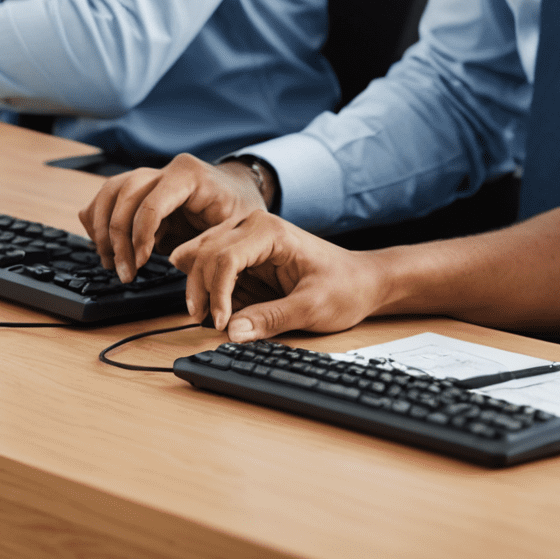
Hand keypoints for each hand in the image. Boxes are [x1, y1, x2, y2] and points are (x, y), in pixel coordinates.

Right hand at [80, 154, 268, 283]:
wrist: (238, 193)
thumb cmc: (239, 210)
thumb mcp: (235, 227)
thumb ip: (208, 242)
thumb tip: (178, 261)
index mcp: (190, 175)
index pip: (151, 201)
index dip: (140, 235)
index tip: (141, 263)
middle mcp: (165, 170)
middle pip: (123, 195)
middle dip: (117, 237)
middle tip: (124, 271)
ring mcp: (150, 176)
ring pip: (109, 192)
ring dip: (101, 230)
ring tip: (111, 263)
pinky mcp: (140, 189)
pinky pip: (107, 197)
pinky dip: (98, 221)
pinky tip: (106, 247)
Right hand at [171, 212, 386, 338]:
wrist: (362, 280)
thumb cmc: (345, 287)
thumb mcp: (313, 307)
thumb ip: (273, 319)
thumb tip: (234, 332)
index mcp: (272, 231)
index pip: (225, 256)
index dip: (216, 292)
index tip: (220, 323)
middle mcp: (255, 227)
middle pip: (207, 252)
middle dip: (200, 289)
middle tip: (207, 323)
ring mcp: (248, 238)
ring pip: (202, 254)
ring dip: (197, 285)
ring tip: (203, 315)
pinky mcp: (246, 254)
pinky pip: (212, 264)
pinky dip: (205, 283)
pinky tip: (208, 303)